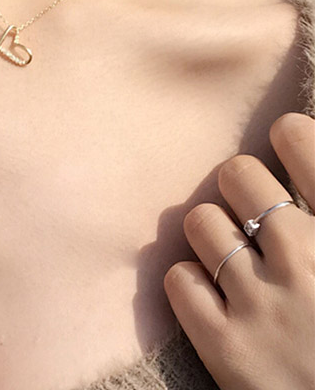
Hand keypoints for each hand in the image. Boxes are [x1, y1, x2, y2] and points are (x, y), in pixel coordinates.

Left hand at [163, 112, 314, 389]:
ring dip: (214, 235)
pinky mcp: (226, 347)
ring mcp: (263, 304)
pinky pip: (179, 278)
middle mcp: (307, 260)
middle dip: (241, 185)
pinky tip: (218, 299)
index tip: (285, 140)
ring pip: (200, 221)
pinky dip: (193, 283)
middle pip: (235, 172)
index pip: (302, 142)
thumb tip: (296, 150)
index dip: (288, 134)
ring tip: (237, 261)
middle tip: (255, 214)